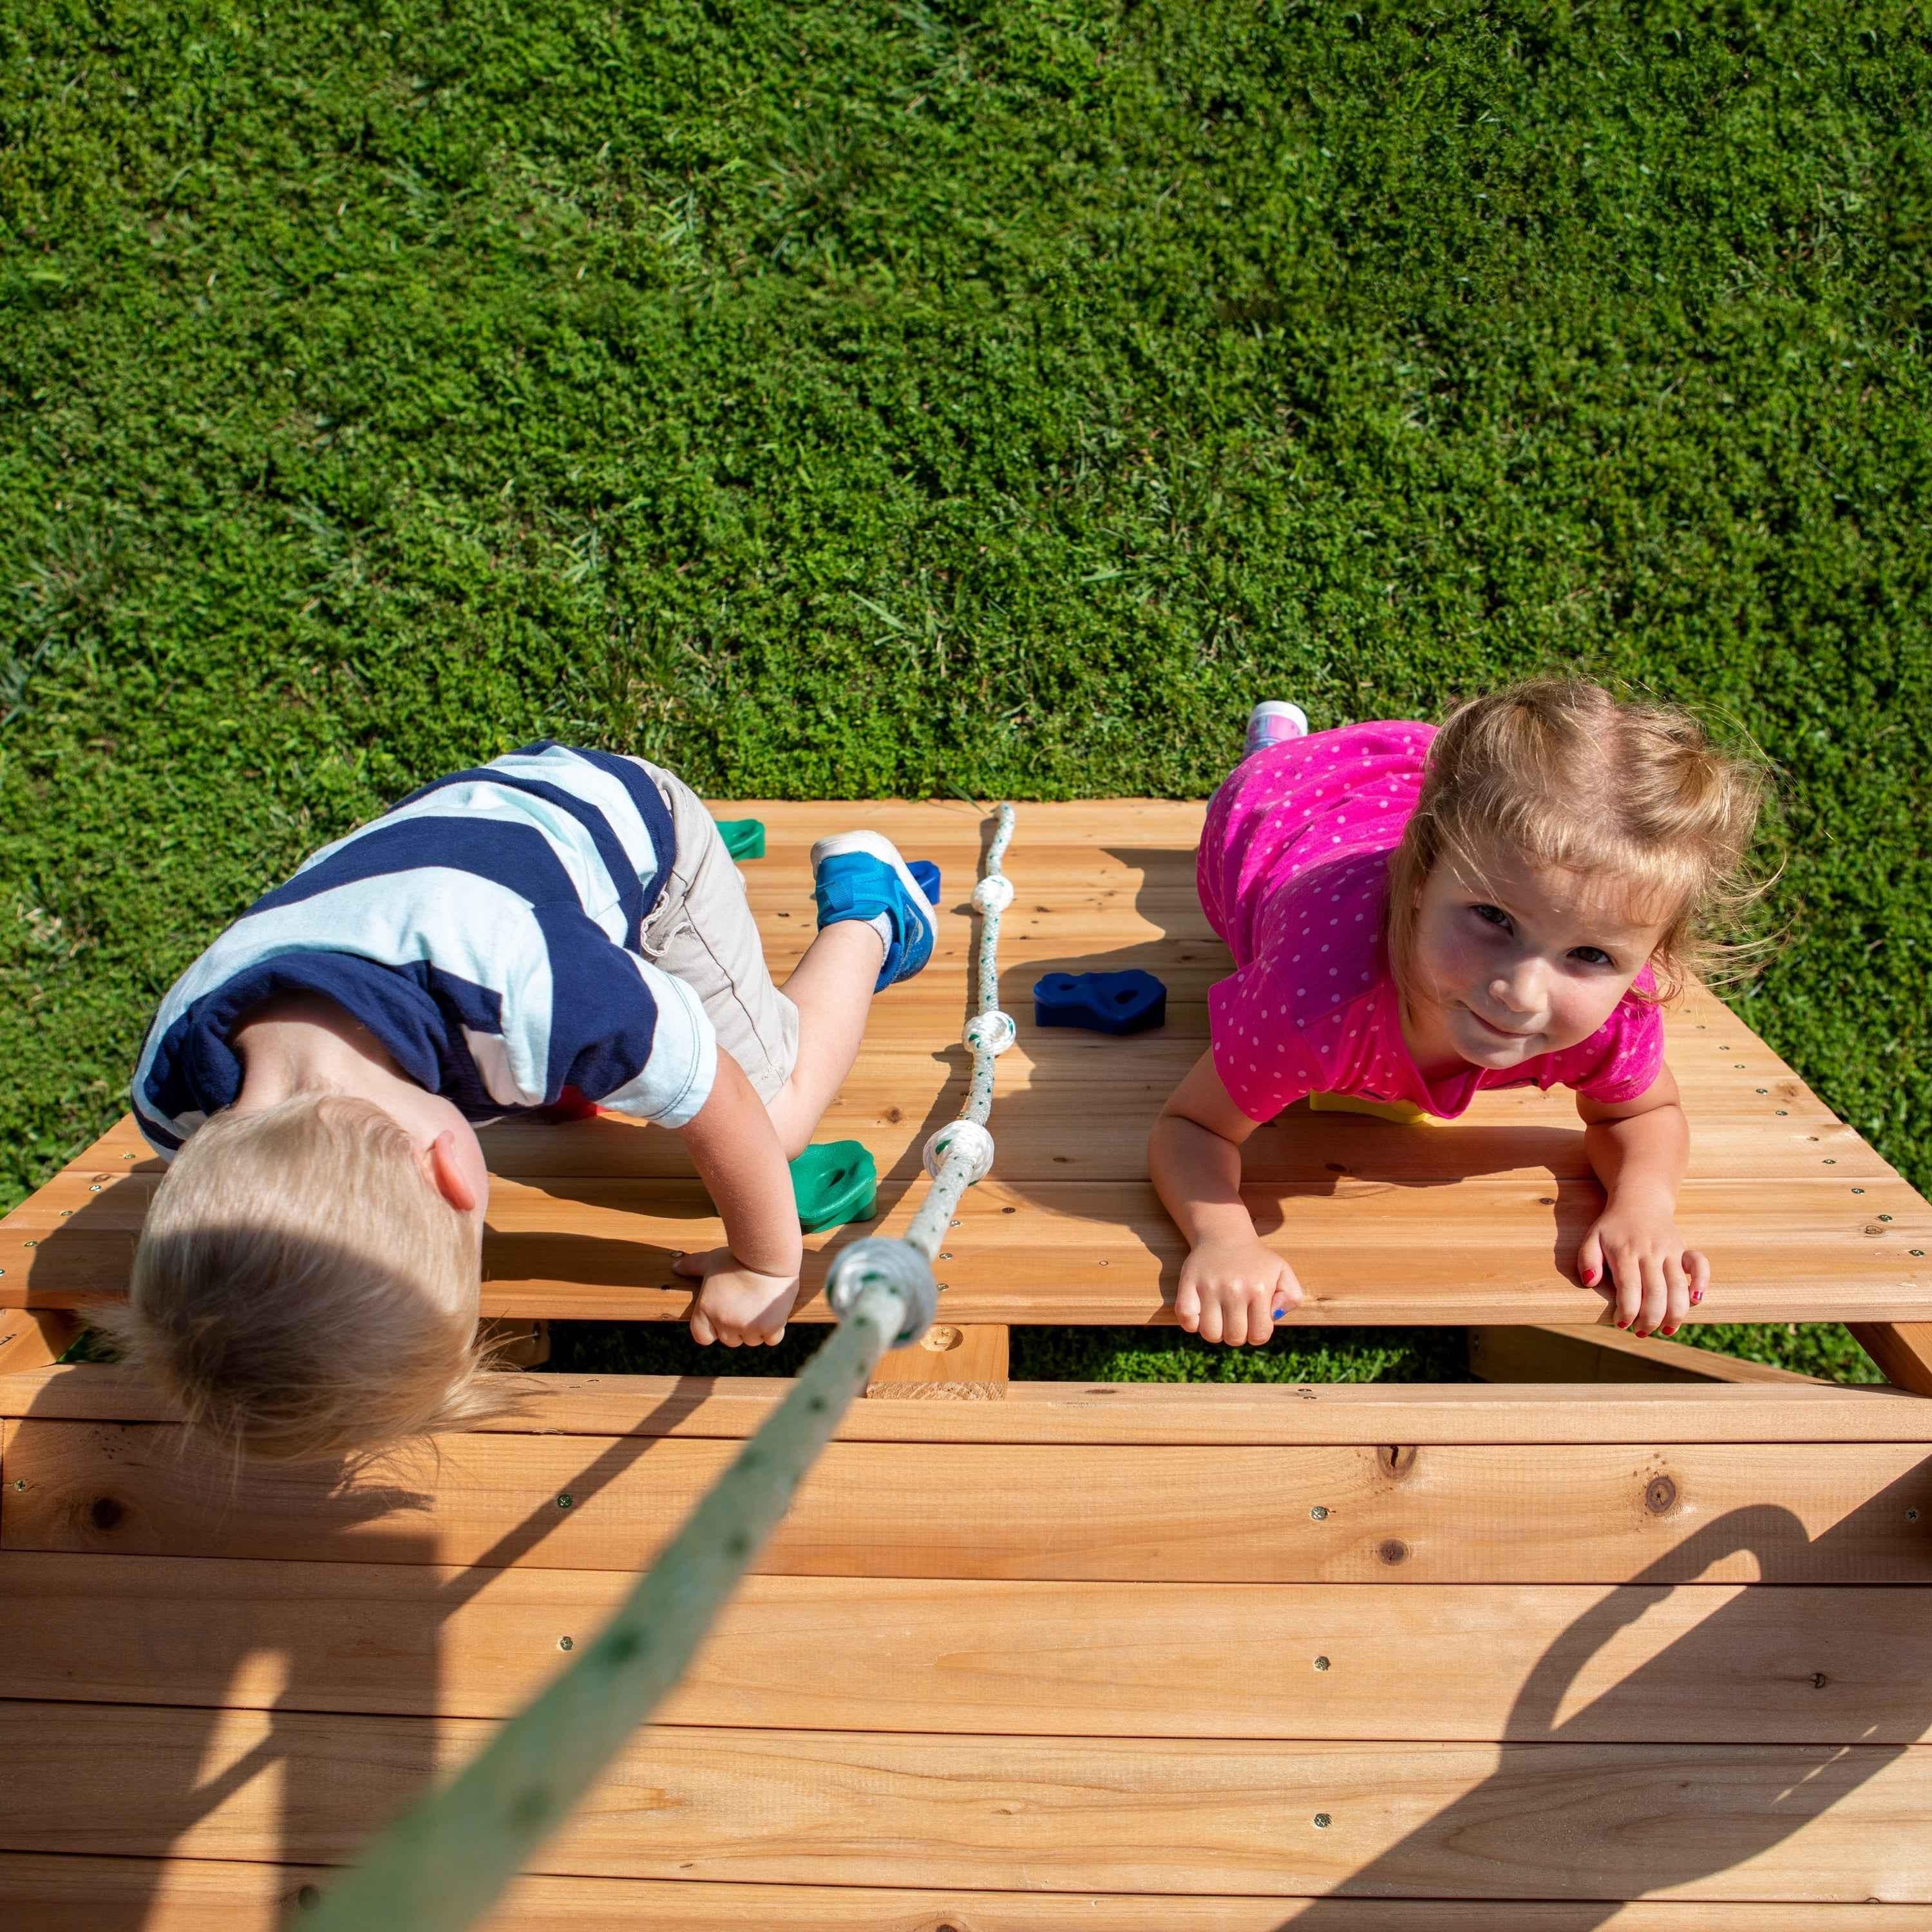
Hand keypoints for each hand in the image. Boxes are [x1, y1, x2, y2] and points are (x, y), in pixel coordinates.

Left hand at [674, 1249, 799, 1346]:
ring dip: (757, 1328)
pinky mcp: (770, 1328)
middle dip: (737, 1327)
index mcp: (706, 1310)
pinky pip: (772, 1338)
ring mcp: (748, 1328)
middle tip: (746, 1304)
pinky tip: (774, 1311)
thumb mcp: (711, 1260)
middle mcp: (724, 1323)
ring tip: (760, 1304)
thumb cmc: (738, 1257)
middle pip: (730, 1339)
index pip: (703, 1336)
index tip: (724, 1315)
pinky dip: (774, 1328)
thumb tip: (675, 1267)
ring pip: (752, 1340)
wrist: (769, 1256)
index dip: (713, 1328)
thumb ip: (692, 1266)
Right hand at [1174, 1237, 1301, 1346]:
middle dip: (1237, 1335)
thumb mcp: (1283, 1272)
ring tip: (1219, 1317)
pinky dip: (1192, 1324)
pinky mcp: (1188, 1284)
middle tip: (1236, 1319)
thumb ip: (1291, 1297)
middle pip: (1234, 1338)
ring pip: (1210, 1333)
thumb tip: (1275, 1315)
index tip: (1253, 1322)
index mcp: (1260, 1289)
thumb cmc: (1256, 1261)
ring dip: (1215, 1332)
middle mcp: (1235, 1289)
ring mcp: (1209, 1287)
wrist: (1225, 1235)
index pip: (1259, 1335)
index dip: (1257, 1334)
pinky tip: (1202, 1314)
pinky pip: (1186, 1319)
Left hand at [1578, 1200, 1708, 1337]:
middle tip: (1641, 1333)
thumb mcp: (1592, 1238)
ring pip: (1678, 1286)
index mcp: (1625, 1252)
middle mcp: (1650, 1252)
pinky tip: (1695, 1301)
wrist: (1640, 1201)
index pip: (1629, 1287)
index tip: (1622, 1324)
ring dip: (1675, 1313)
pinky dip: (1702, 1283)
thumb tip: (1590, 1281)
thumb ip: (1587, 1259)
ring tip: (1666, 1330)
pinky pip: (1700, 1265)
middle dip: (1650, 1319)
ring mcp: (1670, 1251)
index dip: (1627, 1310)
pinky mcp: (1684, 1250)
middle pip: (1656, 1292)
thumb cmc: (1613, 1227)